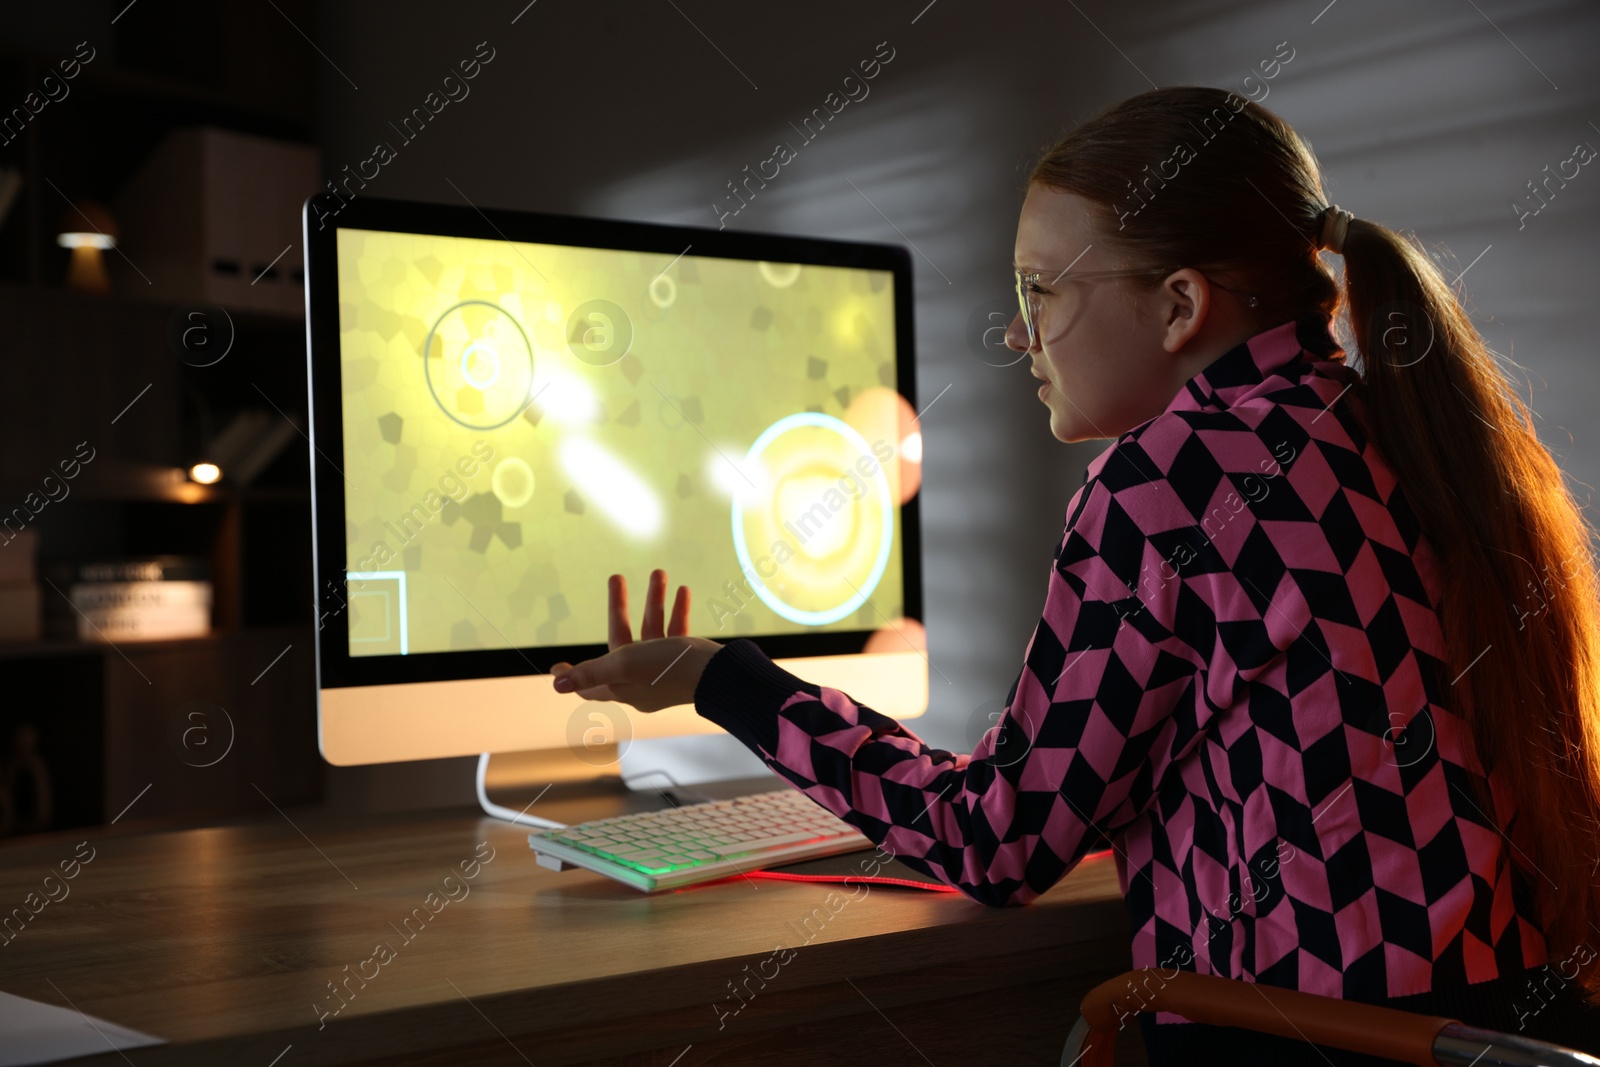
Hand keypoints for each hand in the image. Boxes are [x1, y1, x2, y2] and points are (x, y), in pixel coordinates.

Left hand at [549, 569, 723, 713]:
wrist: (721, 675)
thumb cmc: (669, 669)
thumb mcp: (624, 664)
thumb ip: (592, 671)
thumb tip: (556, 685)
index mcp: (622, 686)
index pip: (590, 686)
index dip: (574, 676)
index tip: (556, 665)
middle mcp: (641, 681)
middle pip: (621, 643)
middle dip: (620, 608)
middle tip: (616, 577)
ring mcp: (663, 671)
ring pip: (652, 631)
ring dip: (655, 601)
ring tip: (659, 572)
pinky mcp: (684, 661)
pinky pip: (676, 633)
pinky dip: (677, 612)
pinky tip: (682, 589)